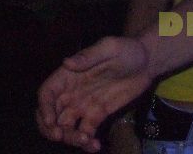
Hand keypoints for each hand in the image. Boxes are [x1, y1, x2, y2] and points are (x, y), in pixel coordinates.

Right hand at [35, 37, 152, 151]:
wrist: (148, 62)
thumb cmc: (128, 49)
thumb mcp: (110, 48)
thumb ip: (89, 56)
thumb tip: (66, 62)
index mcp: (69, 75)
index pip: (47, 93)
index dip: (44, 108)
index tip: (52, 122)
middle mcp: (72, 92)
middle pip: (52, 115)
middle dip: (50, 129)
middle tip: (61, 137)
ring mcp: (84, 106)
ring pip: (67, 127)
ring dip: (70, 138)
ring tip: (86, 141)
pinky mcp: (97, 115)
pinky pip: (86, 132)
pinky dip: (87, 142)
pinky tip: (95, 146)